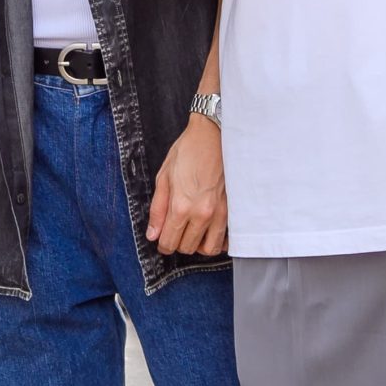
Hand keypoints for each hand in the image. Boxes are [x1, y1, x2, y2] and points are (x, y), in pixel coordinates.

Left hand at [148, 111, 226, 255]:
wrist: (214, 135)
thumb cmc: (188, 151)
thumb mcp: (164, 176)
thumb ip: (158, 209)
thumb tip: (152, 234)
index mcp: (181, 206)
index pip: (169, 242)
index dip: (162, 244)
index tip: (161, 239)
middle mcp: (202, 214)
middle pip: (187, 248)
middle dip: (177, 242)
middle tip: (175, 230)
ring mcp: (220, 214)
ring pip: (208, 249)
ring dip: (197, 244)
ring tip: (191, 231)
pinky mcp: (232, 210)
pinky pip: (225, 239)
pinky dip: (216, 240)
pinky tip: (208, 230)